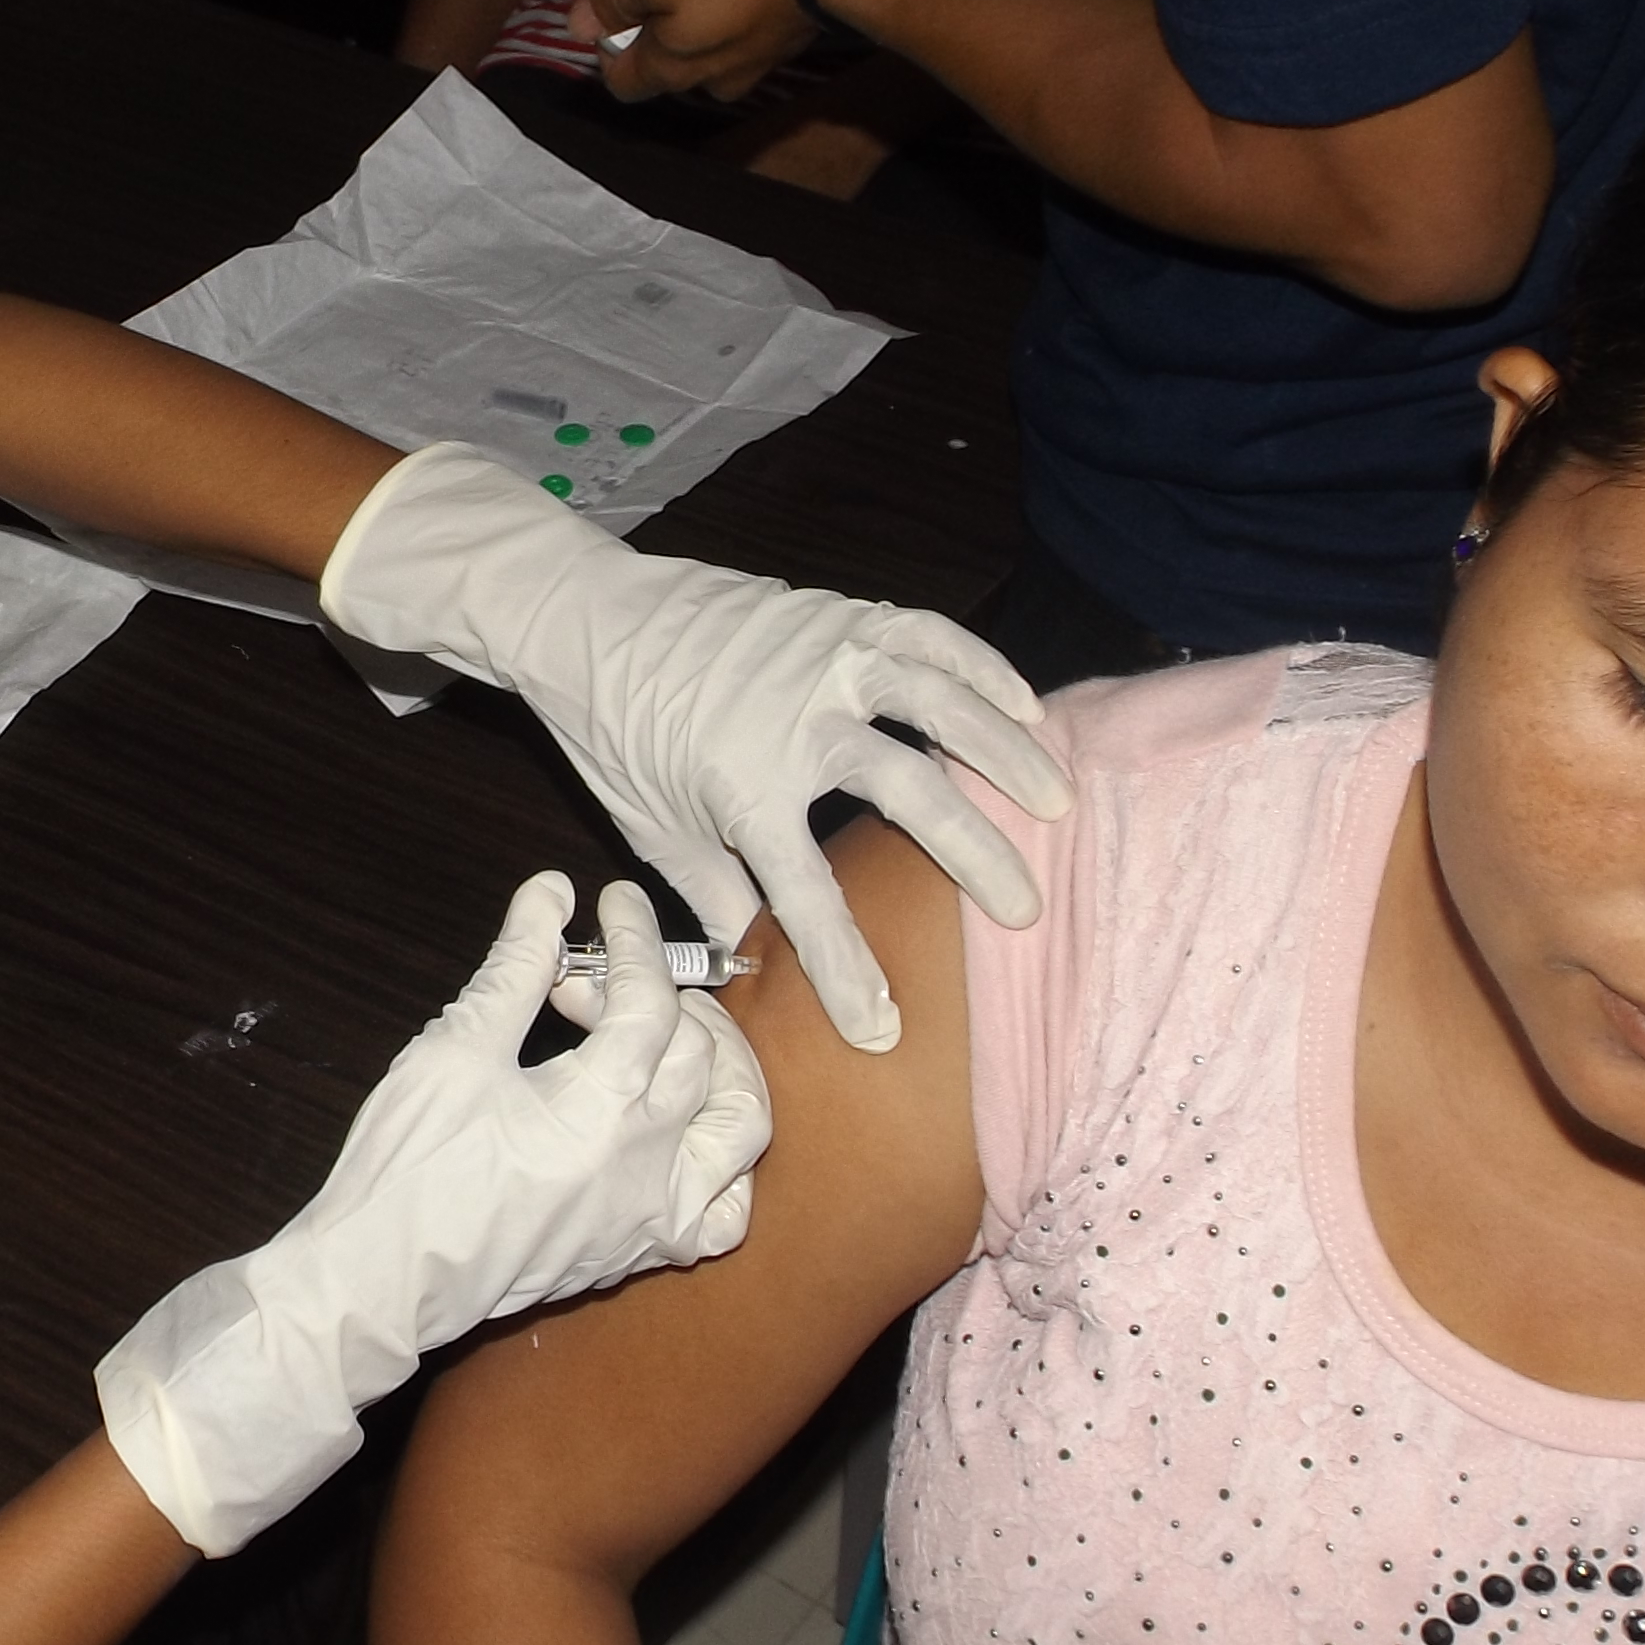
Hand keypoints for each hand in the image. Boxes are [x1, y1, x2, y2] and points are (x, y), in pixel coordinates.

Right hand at [93, 877, 764, 1553]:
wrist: (378, 1283)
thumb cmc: (404, 1171)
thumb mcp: (453, 1051)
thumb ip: (516, 967)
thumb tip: (551, 893)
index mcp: (599, 1110)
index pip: (651, 1001)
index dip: (635, 939)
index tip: (613, 904)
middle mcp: (645, 1166)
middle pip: (701, 1052)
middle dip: (658, 995)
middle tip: (591, 984)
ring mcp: (652, 1217)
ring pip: (742, 1129)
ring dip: (721, 1067)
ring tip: (669, 1039)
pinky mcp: (641, 1254)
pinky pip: (726, 1213)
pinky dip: (724, 1164)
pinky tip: (682, 1132)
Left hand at [317, 444, 1071, 1052]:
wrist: (587, 615)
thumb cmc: (615, 732)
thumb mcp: (654, 831)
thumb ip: (715, 900)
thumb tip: (754, 974)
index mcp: (741, 788)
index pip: (808, 897)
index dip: (848, 970)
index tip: (884, 1030)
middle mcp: (796, 721)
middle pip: (908, 795)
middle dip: (974, 857)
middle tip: (1025, 910)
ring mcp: (825, 659)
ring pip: (939, 705)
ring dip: (1005, 754)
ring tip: (1057, 803)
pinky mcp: (839, 613)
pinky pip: (929, 636)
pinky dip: (984, 668)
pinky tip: (1025, 707)